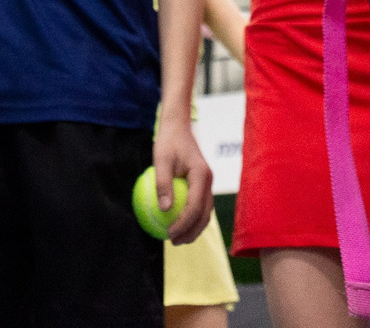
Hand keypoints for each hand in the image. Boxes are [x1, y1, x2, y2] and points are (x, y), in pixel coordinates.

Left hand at [151, 118, 214, 244]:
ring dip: (194, 228)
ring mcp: (208, 183)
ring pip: (205, 212)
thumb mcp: (161, 159)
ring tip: (177, 239)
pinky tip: (175, 224)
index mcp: (202, 175)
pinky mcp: (202, 184)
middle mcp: (209, 181)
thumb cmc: (168, 142)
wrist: (178, 128)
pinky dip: (191, 218)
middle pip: (205, 214)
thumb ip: (163, 184)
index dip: (184, 224)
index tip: (169, 233)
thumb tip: (164, 210)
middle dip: (192, 232)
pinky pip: (199, 205)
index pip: (195, 206)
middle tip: (174, 242)